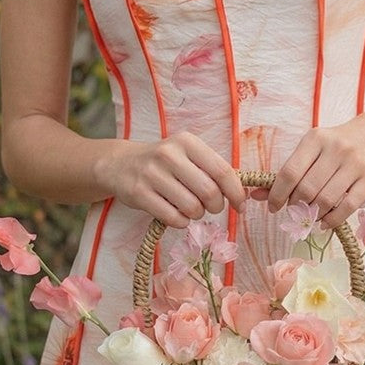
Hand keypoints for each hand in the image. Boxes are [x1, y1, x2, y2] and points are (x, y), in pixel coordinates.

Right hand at [98, 132, 245, 227]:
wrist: (121, 164)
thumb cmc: (165, 163)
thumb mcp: (188, 155)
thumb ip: (213, 170)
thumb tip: (243, 195)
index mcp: (187, 142)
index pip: (222, 171)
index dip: (236, 192)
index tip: (241, 205)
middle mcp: (169, 155)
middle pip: (209, 192)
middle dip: (217, 206)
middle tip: (212, 207)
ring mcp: (152, 174)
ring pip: (192, 208)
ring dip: (197, 214)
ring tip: (190, 208)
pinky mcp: (139, 194)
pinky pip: (173, 218)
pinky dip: (181, 222)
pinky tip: (176, 213)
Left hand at [267, 116, 364, 228]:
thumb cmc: (338, 145)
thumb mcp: (312, 149)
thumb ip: (288, 172)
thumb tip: (256, 195)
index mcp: (315, 139)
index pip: (289, 172)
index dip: (277, 194)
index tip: (273, 207)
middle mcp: (336, 149)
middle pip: (306, 189)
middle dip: (296, 205)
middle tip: (295, 210)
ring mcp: (355, 164)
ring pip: (325, 200)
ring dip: (313, 214)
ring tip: (310, 215)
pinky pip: (347, 207)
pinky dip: (331, 220)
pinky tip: (324, 222)